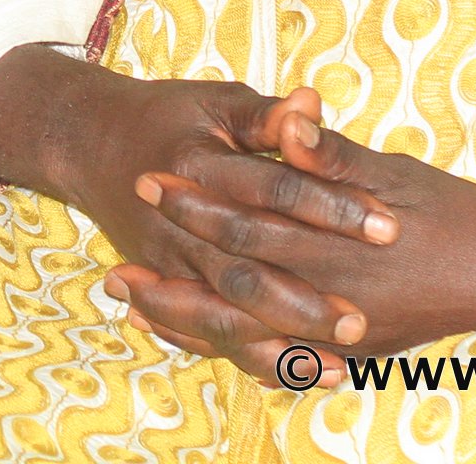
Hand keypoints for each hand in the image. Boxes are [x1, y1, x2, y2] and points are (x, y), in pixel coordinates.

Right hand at [0, 54, 391, 375]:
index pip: (273, 189)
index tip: (388, 226)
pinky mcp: (163, 282)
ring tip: (338, 364)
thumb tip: (313, 105)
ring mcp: (166, 258)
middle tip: (360, 322)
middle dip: (303, 300)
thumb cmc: (167, 116)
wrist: (87, 139)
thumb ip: (268, 115)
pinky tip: (295, 371)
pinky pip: (206, 331)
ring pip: (224, 313)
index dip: (330, 206)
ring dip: (278, 343)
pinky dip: (248, 355)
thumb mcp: (218, 103)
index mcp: (197, 164)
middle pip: (244, 270)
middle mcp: (177, 219)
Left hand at [132, 108, 475, 375]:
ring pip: (250, 331)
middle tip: (116, 255)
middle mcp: (338, 295)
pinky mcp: (352, 349)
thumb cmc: (461, 211)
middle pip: (239, 280)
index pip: (254, 219)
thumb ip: (334, 155)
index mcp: (345, 242)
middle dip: (177, 262)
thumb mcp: (398, 172)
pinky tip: (190, 336)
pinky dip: (230, 346)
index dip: (198, 200)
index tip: (149, 179)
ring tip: (132, 301)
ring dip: (188, 314)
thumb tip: (288, 118)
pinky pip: (277, 356)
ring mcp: (345, 331)